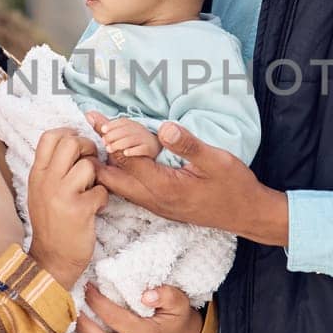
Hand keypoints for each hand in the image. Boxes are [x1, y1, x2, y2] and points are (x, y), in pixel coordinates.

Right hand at [26, 129, 106, 287]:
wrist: (51, 259)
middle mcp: (46, 181)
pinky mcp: (80, 210)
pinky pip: (101, 190)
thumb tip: (72, 142)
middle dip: (88, 148)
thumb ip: (52, 169)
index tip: (79, 146)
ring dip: (97, 176)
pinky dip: (103, 198)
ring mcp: (62, 195)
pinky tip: (95, 208)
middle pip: (71, 142)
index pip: (50, 136)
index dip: (69, 134)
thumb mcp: (41, 192)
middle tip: (91, 162)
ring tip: (92, 190)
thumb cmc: (51, 222)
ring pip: (89, 165)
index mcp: (37, 174)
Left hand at [84, 110, 160, 159]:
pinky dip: (133, 150)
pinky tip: (125, 153)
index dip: (112, 125)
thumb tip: (88, 114)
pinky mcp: (151, 149)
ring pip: (133, 139)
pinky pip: (143, 149)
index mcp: (132, 125)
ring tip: (109, 149)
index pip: (122, 122)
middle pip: (126, 130)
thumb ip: (104, 126)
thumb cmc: (131, 143)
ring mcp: (146, 139)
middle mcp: (140, 130)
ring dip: (120, 143)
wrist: (153, 153)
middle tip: (103, 142)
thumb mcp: (118, 134)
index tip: (103, 130)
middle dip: (113, 135)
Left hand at [95, 122, 288, 245]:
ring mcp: (155, 205)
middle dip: (97, 153)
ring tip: (94, 140)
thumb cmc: (234, 186)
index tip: (95, 117)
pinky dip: (117, 173)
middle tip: (86, 129)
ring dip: (105, 164)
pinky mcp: (159, 205)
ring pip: (118, 186)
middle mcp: (154, 199)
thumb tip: (164, 128)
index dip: (110, 137)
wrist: (245, 214)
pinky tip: (115, 159)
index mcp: (164, 187)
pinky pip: (129, 190)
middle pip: (113, 177)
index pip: (126, 160)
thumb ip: (189, 145)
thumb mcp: (217, 161)